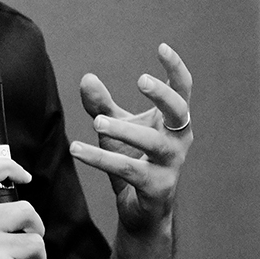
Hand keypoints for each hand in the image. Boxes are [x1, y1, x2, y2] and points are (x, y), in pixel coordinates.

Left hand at [70, 43, 192, 235]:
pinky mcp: (155, 187)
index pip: (182, 90)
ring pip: (152, 143)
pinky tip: (77, 150)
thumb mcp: (115, 129)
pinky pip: (127, 169)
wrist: (141, 210)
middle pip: (179, 111)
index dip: (176, 69)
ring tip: (96, 122)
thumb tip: (87, 78)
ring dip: (124, 129)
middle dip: (162, 95)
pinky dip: (100, 158)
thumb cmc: (133, 161)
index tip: (162, 48)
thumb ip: (102, 105)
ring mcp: (170, 165)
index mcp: (172, 123)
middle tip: (141, 81)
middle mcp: (177, 140)